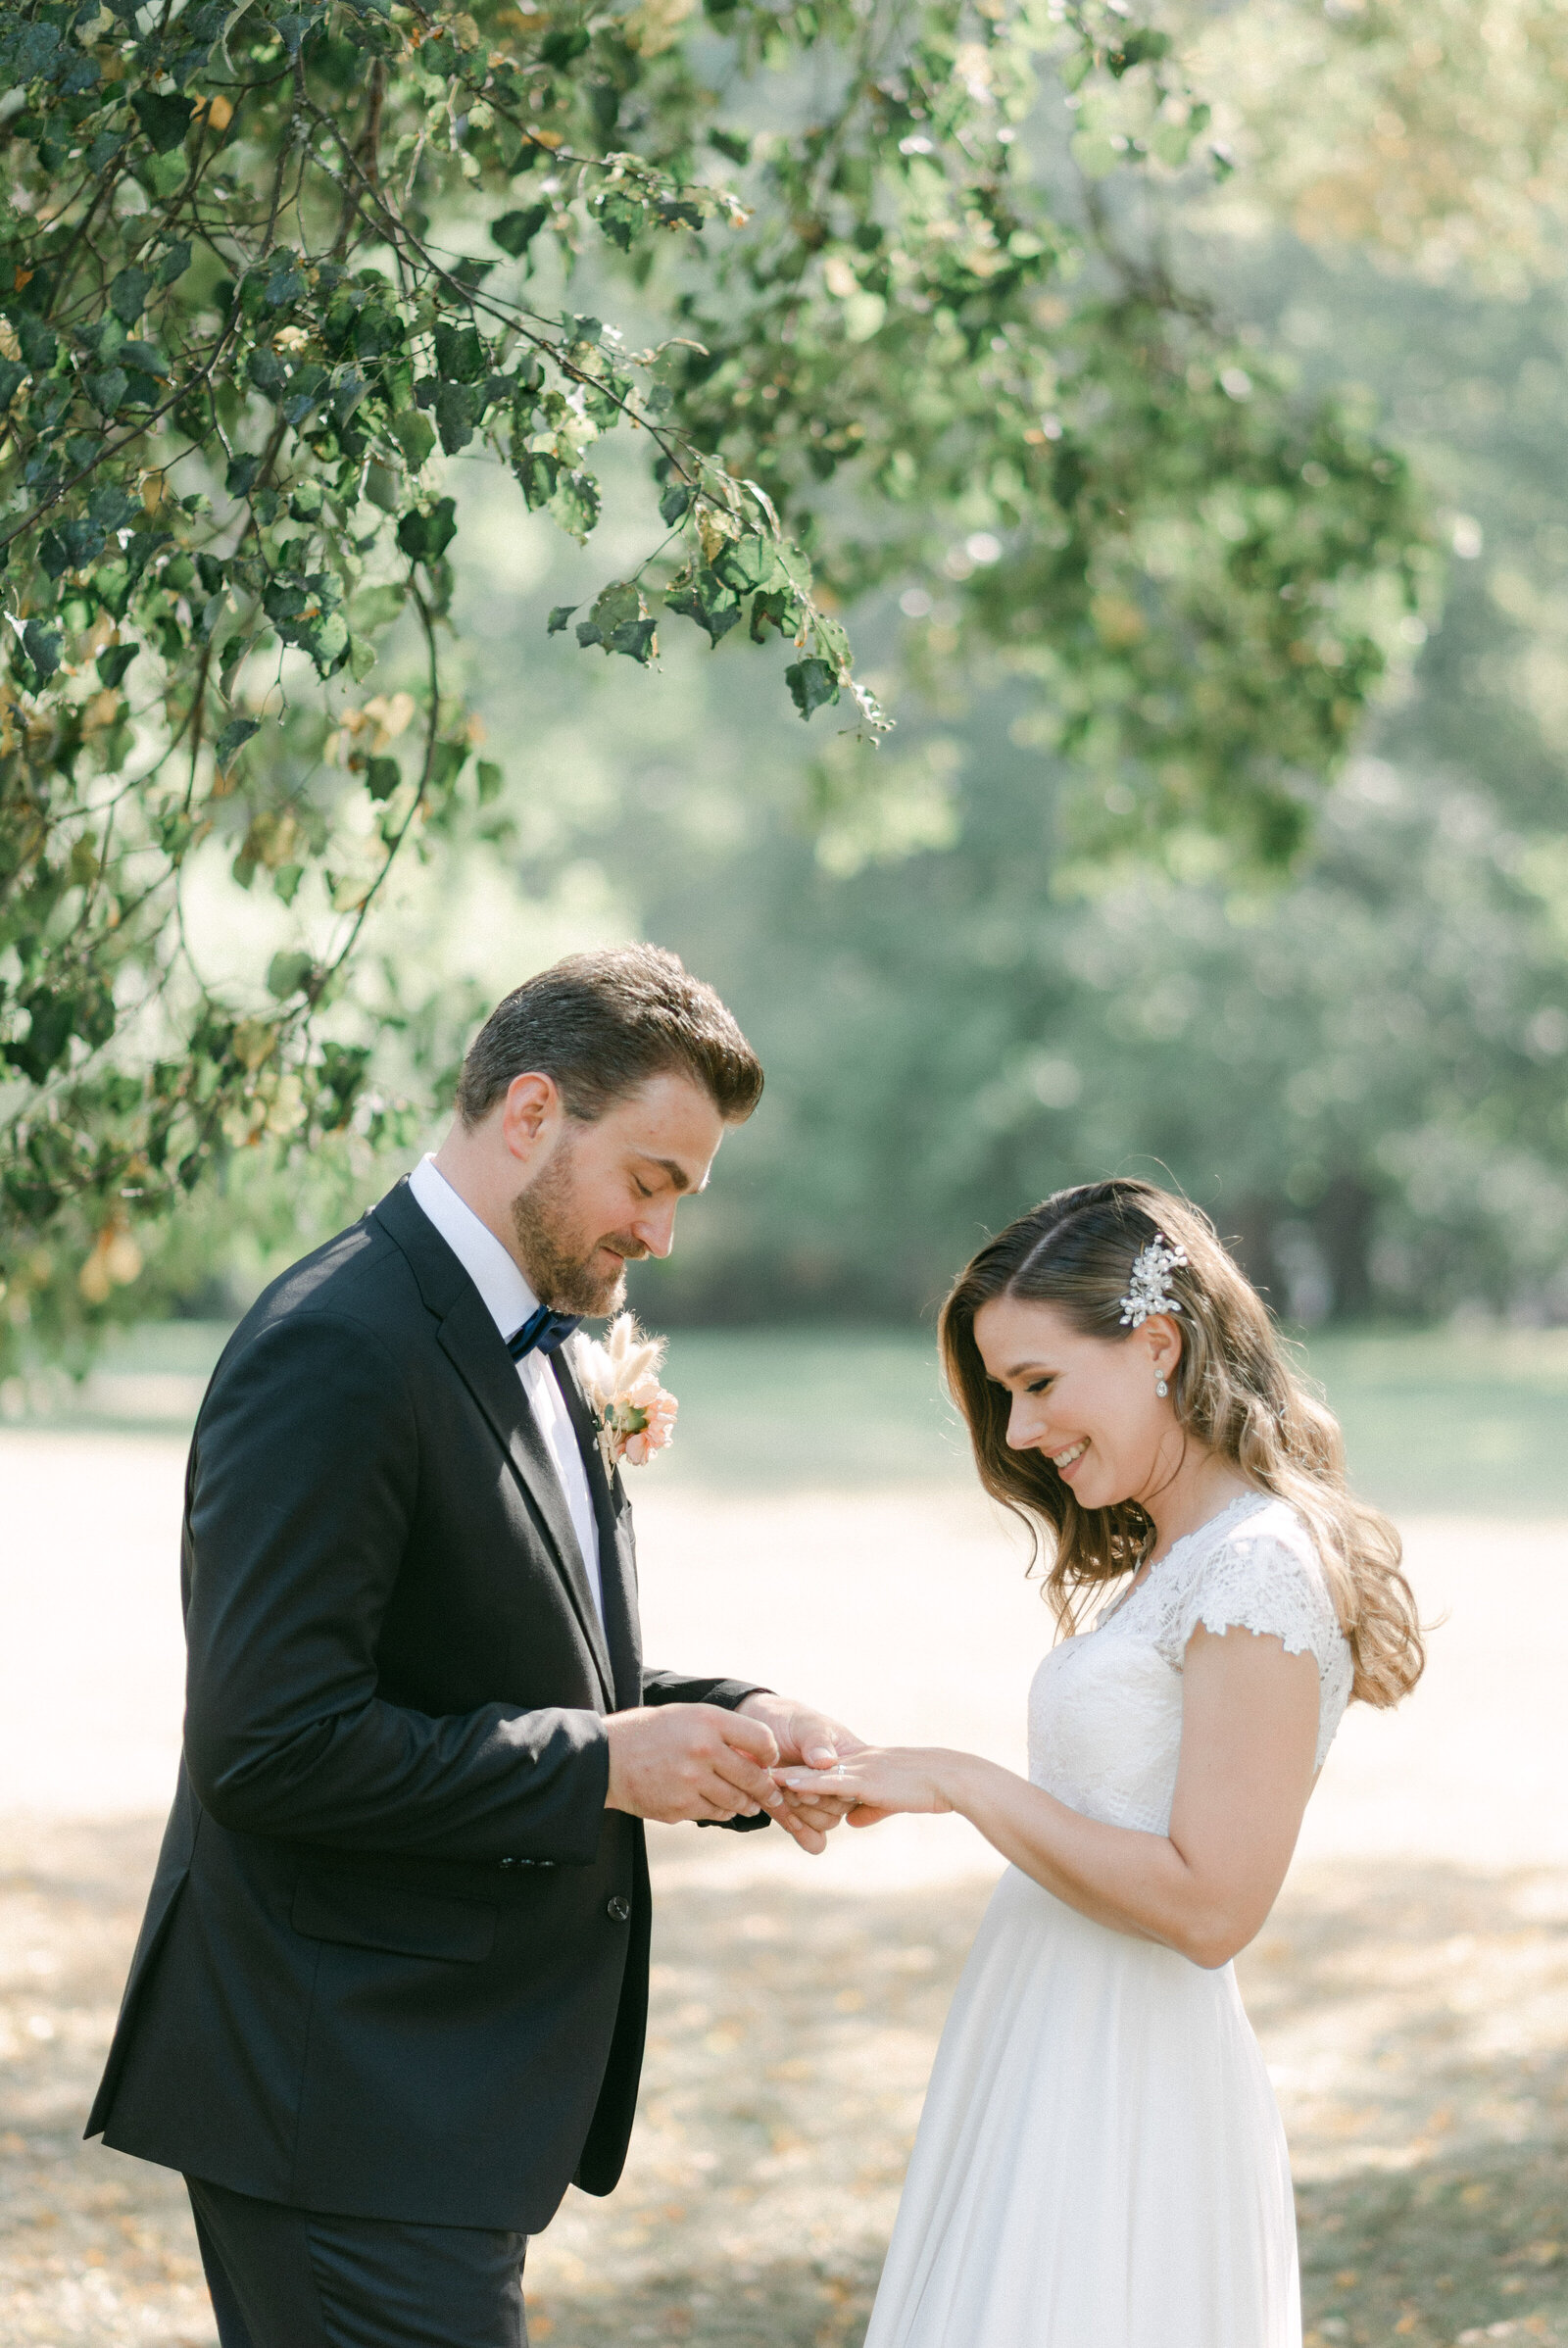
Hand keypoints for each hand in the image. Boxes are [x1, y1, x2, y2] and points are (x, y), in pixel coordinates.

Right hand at [604, 1703, 783, 1824]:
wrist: (604, 1758)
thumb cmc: (649, 1732)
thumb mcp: (686, 1716)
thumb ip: (721, 1731)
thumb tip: (758, 1757)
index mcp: (707, 1721)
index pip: (762, 1739)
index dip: (770, 1754)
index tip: (768, 1761)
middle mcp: (703, 1750)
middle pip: (754, 1777)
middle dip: (767, 1789)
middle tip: (772, 1794)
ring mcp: (691, 1782)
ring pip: (737, 1801)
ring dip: (747, 1804)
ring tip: (749, 1803)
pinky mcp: (679, 1807)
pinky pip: (715, 1814)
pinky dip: (722, 1812)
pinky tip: (722, 1807)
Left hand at [736, 1692, 865, 1853]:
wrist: (756, 1723)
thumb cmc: (786, 1718)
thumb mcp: (803, 1722)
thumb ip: (816, 1740)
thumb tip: (826, 1762)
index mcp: (849, 1756)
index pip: (850, 1782)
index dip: (825, 1787)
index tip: (794, 1781)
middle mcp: (840, 1780)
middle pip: (840, 1808)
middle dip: (812, 1801)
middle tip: (784, 1787)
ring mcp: (822, 1797)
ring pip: (826, 1822)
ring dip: (804, 1814)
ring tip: (780, 1794)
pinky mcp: (802, 1811)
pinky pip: (815, 1837)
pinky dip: (805, 1834)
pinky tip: (790, 1822)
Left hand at [775, 1745, 956, 1825]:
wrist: (951, 1777)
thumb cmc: (928, 1789)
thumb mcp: (892, 1801)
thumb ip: (870, 1809)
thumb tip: (852, 1821)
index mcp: (863, 1763)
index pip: (825, 1768)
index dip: (801, 1773)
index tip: (775, 1775)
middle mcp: (857, 1761)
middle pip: (813, 1767)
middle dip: (786, 1772)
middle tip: (757, 1775)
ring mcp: (860, 1768)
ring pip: (816, 1773)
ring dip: (788, 1777)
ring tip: (760, 1777)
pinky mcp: (865, 1779)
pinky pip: (829, 1781)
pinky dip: (806, 1782)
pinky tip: (787, 1783)